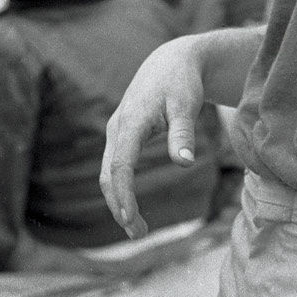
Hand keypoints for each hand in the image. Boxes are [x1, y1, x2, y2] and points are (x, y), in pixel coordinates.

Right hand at [100, 37, 204, 237]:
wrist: (171, 61)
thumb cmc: (181, 82)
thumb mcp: (187, 105)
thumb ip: (183, 134)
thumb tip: (183, 164)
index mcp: (131, 121)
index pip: (121, 164)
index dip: (123, 192)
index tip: (129, 218)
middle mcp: (118, 128)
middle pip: (109, 174)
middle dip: (119, 206)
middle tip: (139, 235)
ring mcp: (117, 132)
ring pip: (109, 172)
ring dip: (118, 201)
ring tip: (138, 230)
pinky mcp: (122, 135)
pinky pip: (115, 167)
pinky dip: (120, 189)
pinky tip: (132, 208)